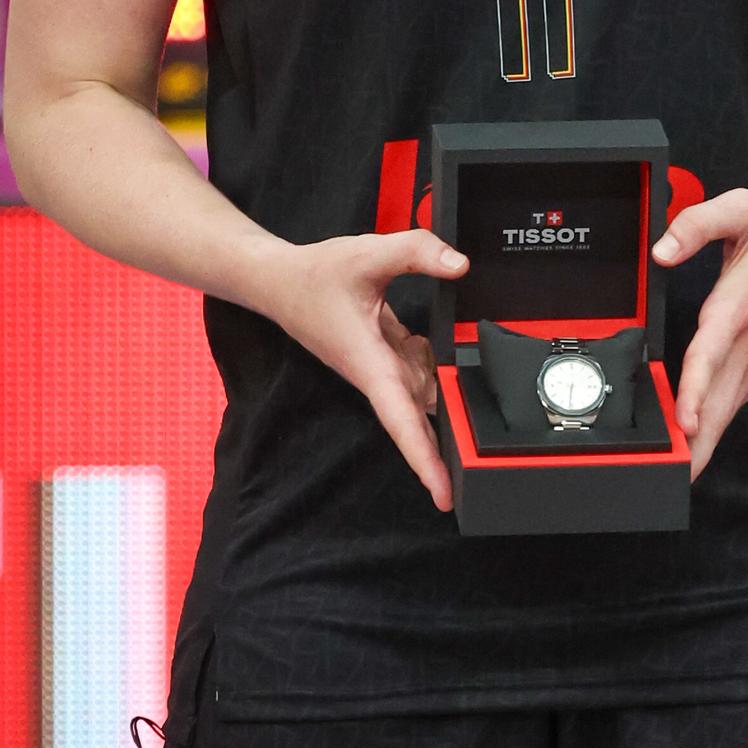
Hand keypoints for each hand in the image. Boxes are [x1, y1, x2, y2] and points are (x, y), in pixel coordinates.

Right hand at [262, 229, 466, 510]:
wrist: (278, 281)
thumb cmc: (314, 276)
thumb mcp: (368, 254)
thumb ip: (417, 252)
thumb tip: (460, 265)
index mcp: (369, 365)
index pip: (401, 422)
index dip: (424, 460)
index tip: (443, 495)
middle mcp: (375, 376)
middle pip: (420, 415)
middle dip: (445, 431)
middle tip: (469, 440)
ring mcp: (379, 371)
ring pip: (424, 384)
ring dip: (433, 367)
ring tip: (403, 332)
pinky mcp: (381, 360)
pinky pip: (418, 367)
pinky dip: (426, 352)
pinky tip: (411, 329)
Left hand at [653, 191, 747, 477]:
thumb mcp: (742, 208)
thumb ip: (696, 224)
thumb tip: (661, 250)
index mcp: (738, 309)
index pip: (711, 357)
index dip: (695, 392)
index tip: (685, 423)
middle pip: (719, 402)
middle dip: (697, 444)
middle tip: (671, 476)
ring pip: (728, 410)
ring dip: (706, 444)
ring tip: (680, 475)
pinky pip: (736, 403)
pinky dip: (718, 427)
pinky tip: (700, 445)